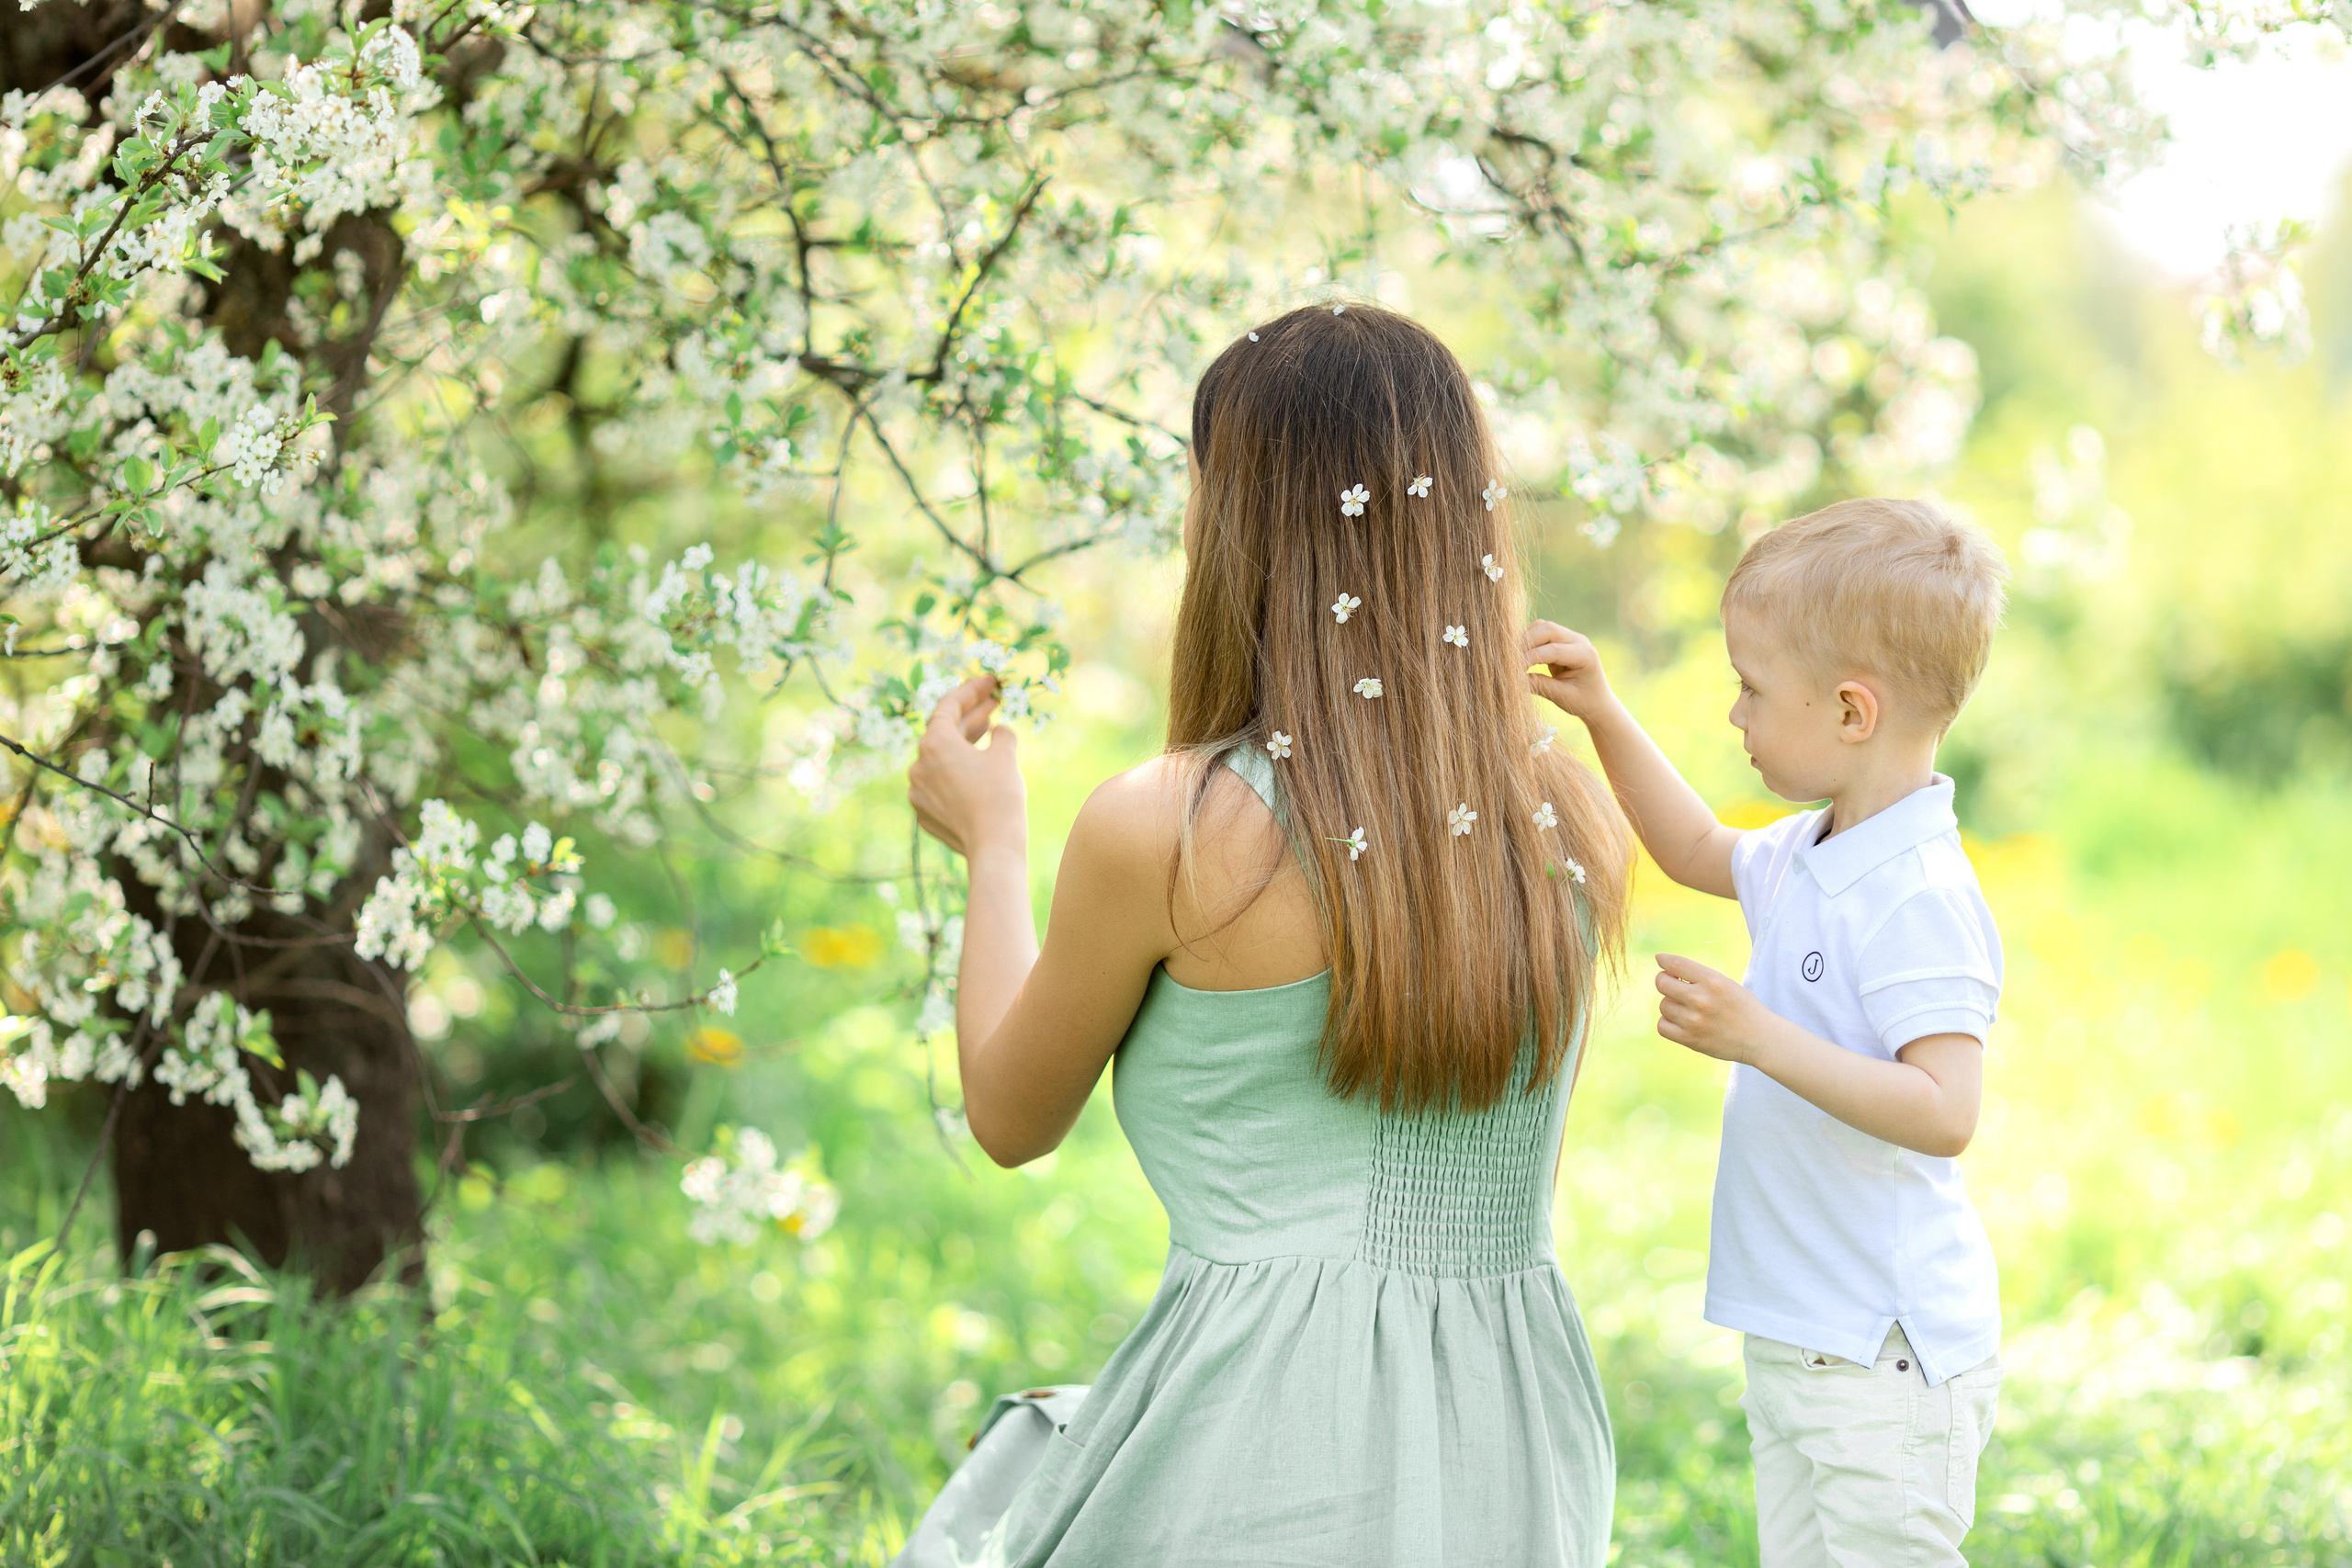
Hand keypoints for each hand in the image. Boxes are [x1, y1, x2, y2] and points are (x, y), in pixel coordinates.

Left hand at [908, 676, 1027, 857]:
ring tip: (989, 732)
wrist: (992, 848)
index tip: (990, 683)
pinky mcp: (924, 813)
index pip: (948, 706)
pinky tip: (978, 769)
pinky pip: (940, 783)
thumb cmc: (1000, 797)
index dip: (971, 691)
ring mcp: (918, 792)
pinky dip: (957, 771)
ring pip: (940, 758)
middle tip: (994, 704)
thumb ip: (1002, 734)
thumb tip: (999, 731)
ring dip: (964, 743)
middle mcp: (918, 765)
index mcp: (933, 744)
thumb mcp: (1005, 755)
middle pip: (943, 731)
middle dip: (970, 716)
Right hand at [1522, 620, 1617, 722]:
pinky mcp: (1562, 639)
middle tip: (1508, 661)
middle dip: (1525, 643)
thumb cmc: (1583, 702)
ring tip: (1512, 659)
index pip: (1553, 650)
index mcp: (1585, 655)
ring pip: (1542, 627)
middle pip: (1547, 629)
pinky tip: (1519, 656)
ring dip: (1525, 640)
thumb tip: (1513, 678)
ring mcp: (1571, 637)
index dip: (1529, 657)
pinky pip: (1541, 632)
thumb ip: (1539, 685)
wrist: (1598, 701)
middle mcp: (1579, 640)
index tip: (1512, 670)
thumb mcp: (1562, 697)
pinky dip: (1528, 641)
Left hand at [1653, 953, 1770, 1064]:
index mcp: (1713, 981)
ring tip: (1687, 1008)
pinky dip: (1668, 1023)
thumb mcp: (1725, 983)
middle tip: (1675, 986)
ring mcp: (1694, 1021)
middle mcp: (1701, 999)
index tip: (1660, 959)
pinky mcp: (1690, 1040)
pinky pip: (1662, 1026)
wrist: (1760, 1038)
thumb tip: (1666, 968)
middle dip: (1665, 981)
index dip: (1664, 960)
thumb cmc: (1742, 1007)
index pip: (1676, 964)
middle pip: (1662, 983)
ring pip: (1663, 1005)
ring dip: (1671, 1005)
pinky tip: (1681, 1022)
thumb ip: (1698, 976)